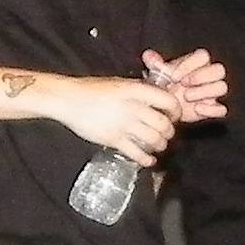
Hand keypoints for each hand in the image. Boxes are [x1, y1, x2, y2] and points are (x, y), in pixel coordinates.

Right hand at [51, 75, 180, 163]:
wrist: (69, 99)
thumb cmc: (92, 90)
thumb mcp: (120, 83)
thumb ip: (139, 92)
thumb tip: (157, 99)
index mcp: (135, 90)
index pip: (168, 101)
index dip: (175, 110)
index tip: (174, 115)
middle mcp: (133, 107)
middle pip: (163, 124)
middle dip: (170, 131)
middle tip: (167, 133)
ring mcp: (124, 124)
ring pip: (154, 139)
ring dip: (161, 145)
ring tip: (159, 145)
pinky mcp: (114, 139)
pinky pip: (137, 153)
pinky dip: (146, 159)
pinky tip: (149, 160)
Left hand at [142, 46, 227, 123]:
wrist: (166, 106)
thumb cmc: (166, 85)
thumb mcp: (158, 73)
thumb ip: (154, 63)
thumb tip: (148, 55)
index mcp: (197, 63)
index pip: (203, 56)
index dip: (190, 64)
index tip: (174, 75)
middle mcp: (208, 75)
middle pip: (219, 70)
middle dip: (202, 76)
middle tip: (184, 84)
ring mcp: (212, 92)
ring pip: (222, 87)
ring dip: (205, 92)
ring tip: (187, 97)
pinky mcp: (213, 108)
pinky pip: (221, 109)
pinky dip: (212, 110)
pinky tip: (197, 109)